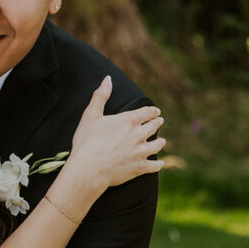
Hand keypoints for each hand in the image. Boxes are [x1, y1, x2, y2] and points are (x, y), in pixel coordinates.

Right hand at [69, 77, 165, 191]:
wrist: (89, 168)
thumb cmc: (87, 141)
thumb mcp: (91, 115)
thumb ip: (100, 96)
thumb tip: (108, 78)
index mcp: (129, 120)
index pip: (148, 112)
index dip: (153, 111)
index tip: (156, 111)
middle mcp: (139, 135)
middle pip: (154, 126)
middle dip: (157, 123)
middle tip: (159, 122)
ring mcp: (141, 152)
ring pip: (157, 145)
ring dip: (160, 142)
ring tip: (161, 141)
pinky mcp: (140, 167)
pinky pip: (155, 166)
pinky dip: (158, 164)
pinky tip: (160, 164)